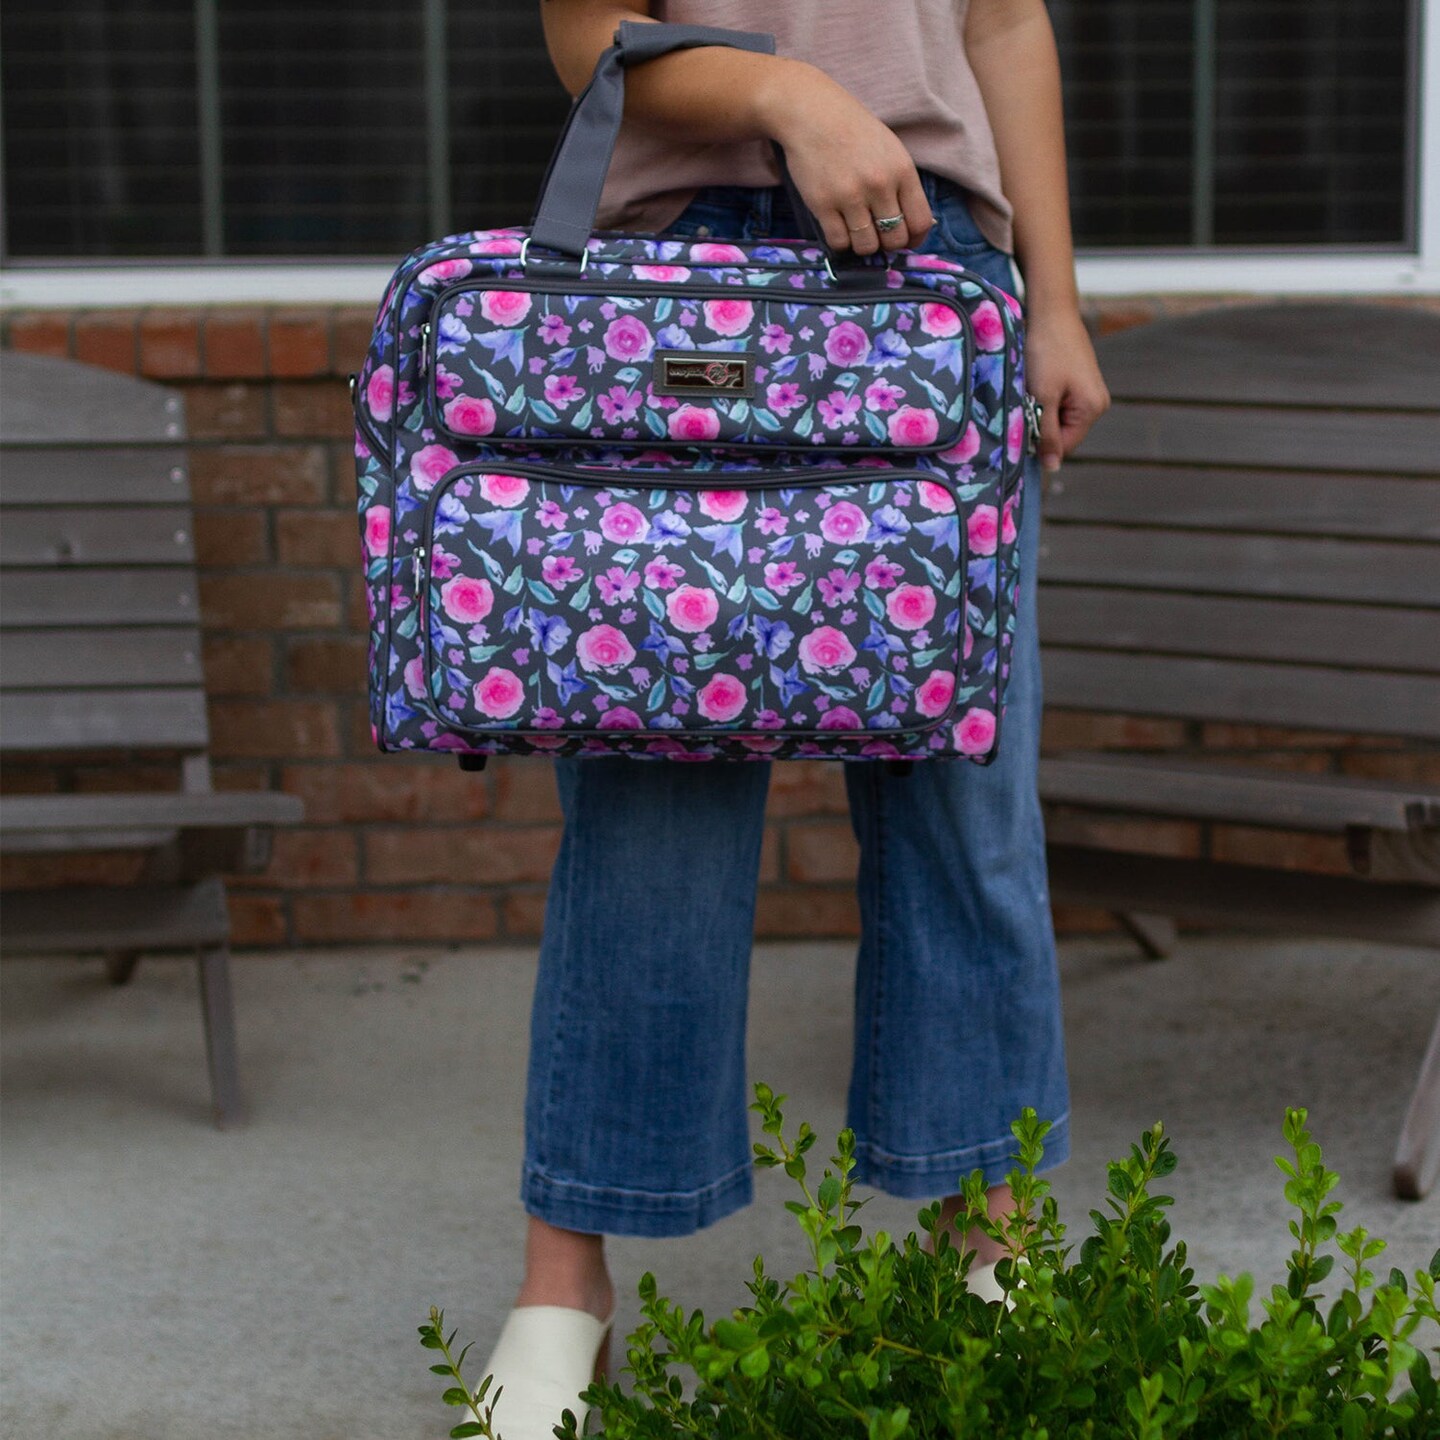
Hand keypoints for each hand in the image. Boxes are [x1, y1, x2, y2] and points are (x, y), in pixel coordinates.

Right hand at [756, 60, 933, 254]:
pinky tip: (839, 227)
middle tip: (877, 234)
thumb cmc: (853, 131)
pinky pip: (839, 242)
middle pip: (894, 239)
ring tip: (856, 230)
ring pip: (867, 246)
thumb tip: (913, 226)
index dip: (914, 239)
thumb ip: (902, 184)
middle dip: (887, 243)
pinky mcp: (823, 205)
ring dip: (863, 245)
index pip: (920, 222)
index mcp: (901, 170)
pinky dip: (841, 242)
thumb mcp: (890, 150)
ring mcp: (850, 196)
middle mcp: (879, 185)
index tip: (905, 241)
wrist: (812, 113)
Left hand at [1022, 307, 1109, 470]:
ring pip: (1058, 418)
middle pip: (1062, 433)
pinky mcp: (1079, 381)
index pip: (1064, 446)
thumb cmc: (1047, 352)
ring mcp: (1090, 391)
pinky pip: (1059, 402)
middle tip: (1024, 405)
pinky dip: (1044, 398)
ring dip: (1040, 411)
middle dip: (1041, 425)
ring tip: (1030, 391)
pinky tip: (1035, 383)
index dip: (1040, 443)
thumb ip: (1047, 434)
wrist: (1051, 313)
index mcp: (1093, 409)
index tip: (1019, 429)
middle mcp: (1097, 403)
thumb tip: (1051, 467)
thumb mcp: (1044, 396)